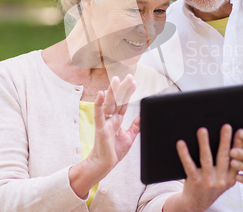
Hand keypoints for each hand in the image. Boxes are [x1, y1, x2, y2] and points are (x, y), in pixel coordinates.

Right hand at [69, 74, 138, 198]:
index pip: (124, 103)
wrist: (104, 165)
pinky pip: (99, 114)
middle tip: (129, 76)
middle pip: (117, 100)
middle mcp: (110, 119)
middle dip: (123, 89)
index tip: (133, 82)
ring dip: (112, 92)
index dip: (128, 93)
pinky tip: (100, 94)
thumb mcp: (129, 136)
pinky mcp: (100, 129)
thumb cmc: (114, 152)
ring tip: (116, 79)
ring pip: (109, 104)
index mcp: (117, 120)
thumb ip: (136, 125)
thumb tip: (143, 116)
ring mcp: (105, 122)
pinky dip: (98, 104)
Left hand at [164, 124, 238, 211]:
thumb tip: (233, 140)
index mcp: (231, 178)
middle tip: (226, 126)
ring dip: (204, 143)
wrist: (197, 203)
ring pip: (206, 159)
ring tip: (202, 130)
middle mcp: (221, 181)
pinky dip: (184, 154)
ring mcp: (207, 182)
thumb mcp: (225, 179)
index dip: (239, 146)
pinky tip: (181, 144)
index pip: (237, 159)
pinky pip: (189, 165)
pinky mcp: (194, 182)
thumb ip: (229, 164)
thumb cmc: (211, 185)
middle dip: (225, 140)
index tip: (240, 133)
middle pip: (223, 157)